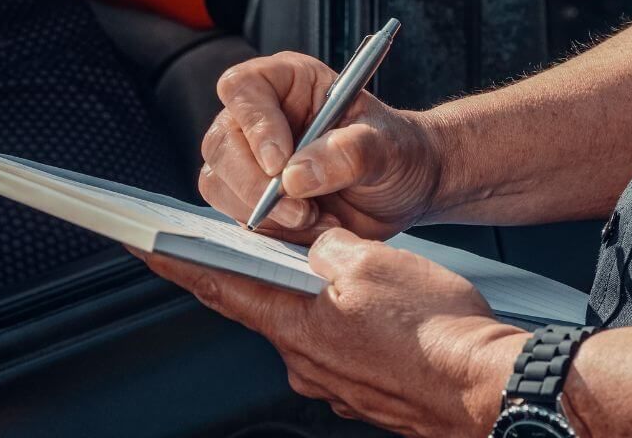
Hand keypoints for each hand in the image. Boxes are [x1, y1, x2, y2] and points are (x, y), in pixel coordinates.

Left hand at [131, 229, 527, 436]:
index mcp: (296, 325)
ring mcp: (334, 381)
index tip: (142, 245)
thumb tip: (316, 248)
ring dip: (314, 297)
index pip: (218, 286)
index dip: (176, 263)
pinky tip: (379, 309)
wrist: (490, 387)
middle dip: (262, 272)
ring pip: (308, 325)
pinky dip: (345, 322)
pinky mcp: (364, 390)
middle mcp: (306, 360)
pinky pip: (341, 346)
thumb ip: (329, 249)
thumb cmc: (439, 332)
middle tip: (266, 242)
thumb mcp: (374, 262)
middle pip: (264, 304)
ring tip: (353, 272)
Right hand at [201, 52, 442, 241]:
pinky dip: (274, 232)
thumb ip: (349, 153)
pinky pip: (238, 217)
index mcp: (288, 81)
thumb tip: (295, 174)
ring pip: (220, 184)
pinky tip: (315, 229)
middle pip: (222, 144)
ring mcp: (250, 158)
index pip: (242, 88)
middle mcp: (260, 116)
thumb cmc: (398, 151)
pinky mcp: (252, 197)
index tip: (281, 163)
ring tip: (318, 219)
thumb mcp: (387, 146)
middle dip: (256, 186)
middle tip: (303, 210)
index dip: (254, 125)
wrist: (406, 188)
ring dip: (266, 214)